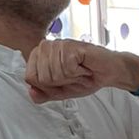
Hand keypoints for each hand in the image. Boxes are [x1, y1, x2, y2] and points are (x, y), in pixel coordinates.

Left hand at [24, 41, 138, 105]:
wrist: (108, 73)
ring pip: (53, 74)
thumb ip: (44, 94)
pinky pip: (67, 68)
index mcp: (38, 56)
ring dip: (72, 78)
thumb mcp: (61, 91)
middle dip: (61, 83)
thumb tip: (31, 93)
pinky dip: (79, 73)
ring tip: (79, 72)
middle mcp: (45, 47)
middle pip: (41, 78)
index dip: (48, 87)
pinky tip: (84, 67)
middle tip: (73, 77)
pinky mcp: (69, 45)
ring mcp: (57, 44)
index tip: (62, 81)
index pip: (30, 78)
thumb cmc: (86, 78)